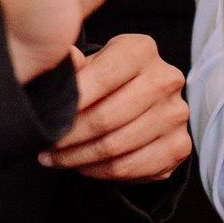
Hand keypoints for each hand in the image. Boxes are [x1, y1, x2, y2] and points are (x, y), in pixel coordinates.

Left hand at [43, 34, 191, 181]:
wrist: (141, 101)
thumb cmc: (107, 80)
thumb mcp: (91, 64)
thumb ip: (77, 65)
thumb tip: (66, 57)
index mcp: (141, 50)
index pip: (102, 77)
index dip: (71, 103)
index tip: (44, 120)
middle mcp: (166, 79)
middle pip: (107, 117)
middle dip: (69, 137)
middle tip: (45, 146)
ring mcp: (176, 114)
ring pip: (116, 146)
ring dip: (78, 158)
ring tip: (56, 158)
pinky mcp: (179, 146)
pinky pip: (131, 167)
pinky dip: (100, 172)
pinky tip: (83, 167)